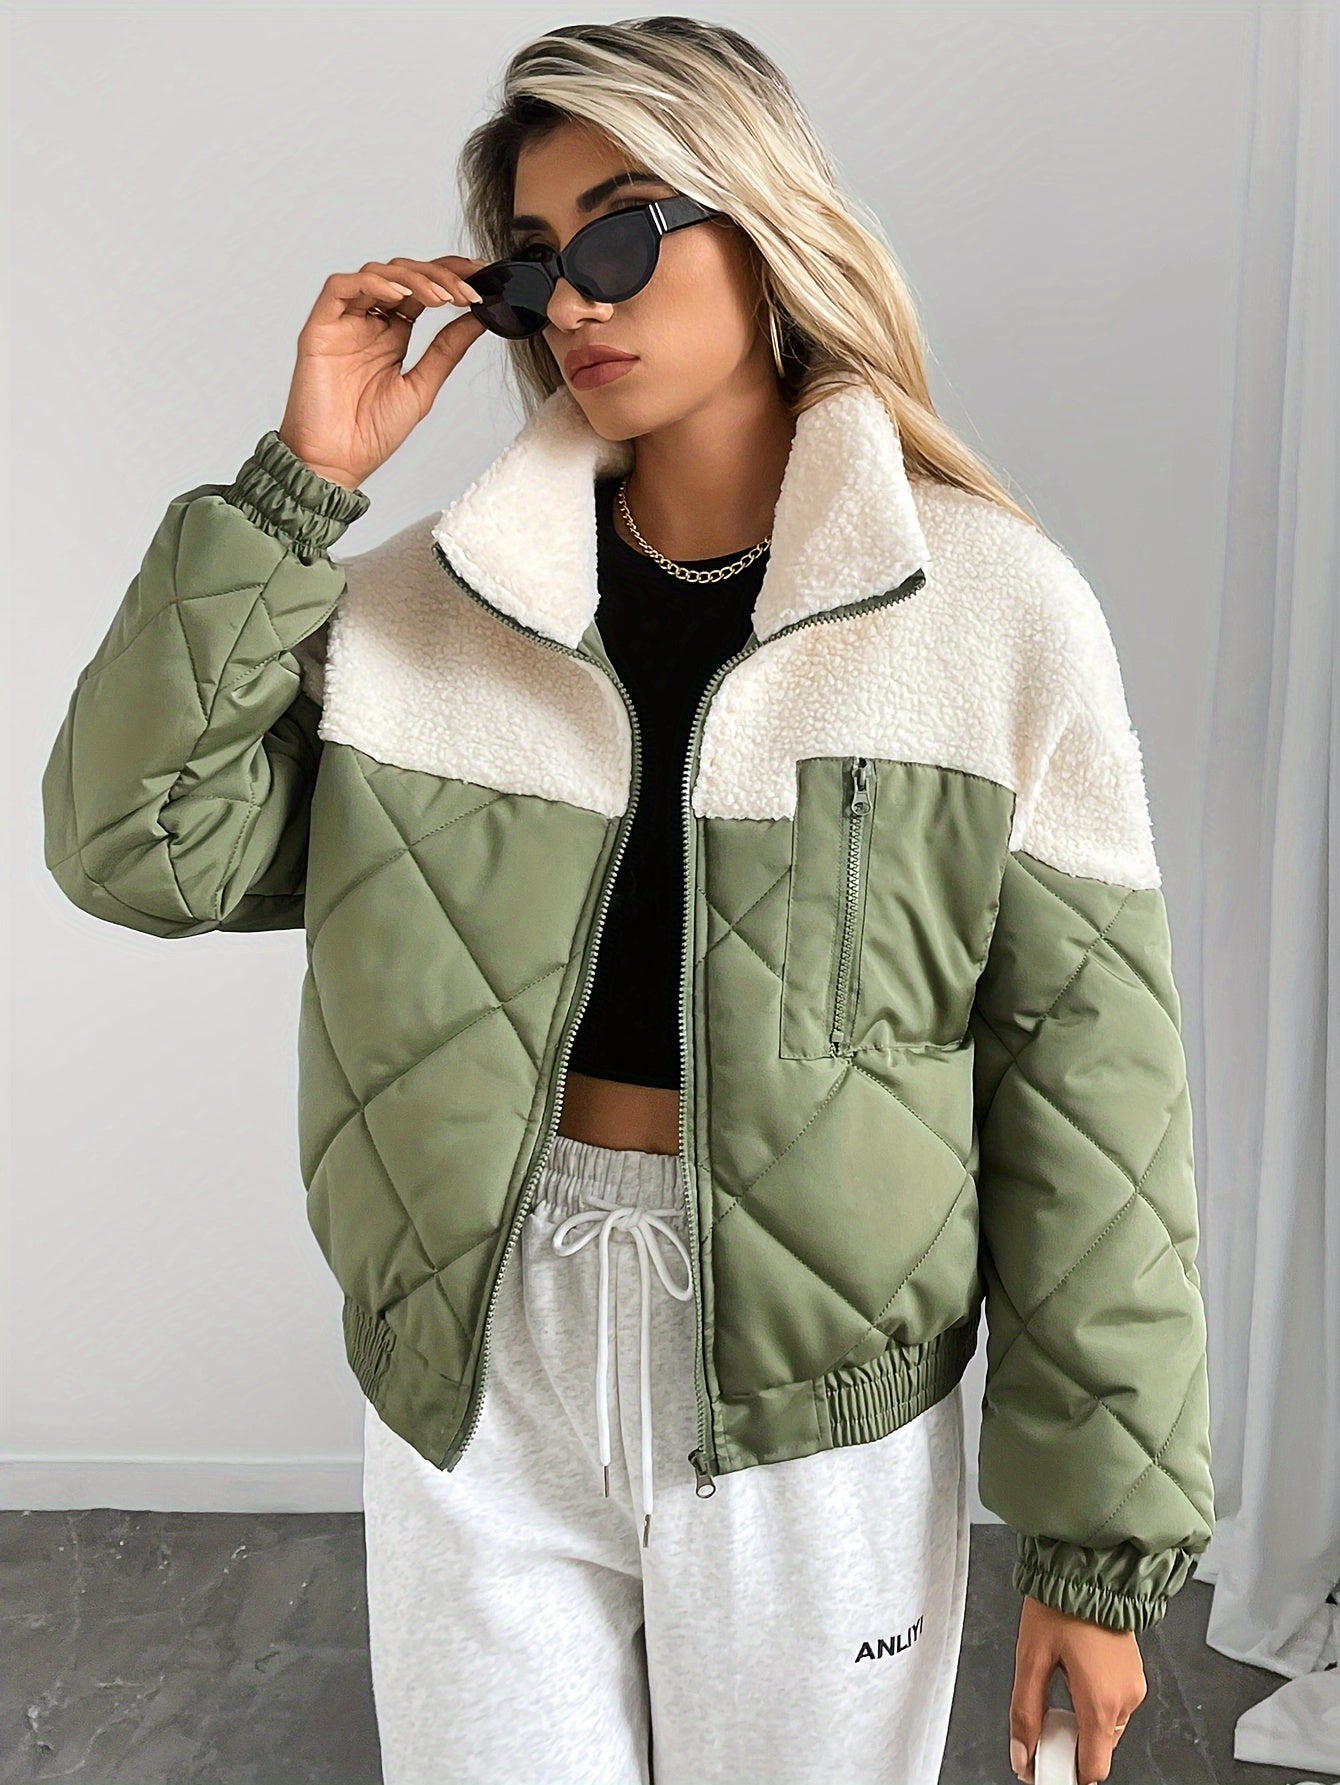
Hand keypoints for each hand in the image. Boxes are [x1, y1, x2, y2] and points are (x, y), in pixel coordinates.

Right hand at [278, 254, 492, 489]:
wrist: (337, 463)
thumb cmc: (372, 433)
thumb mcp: (422, 387)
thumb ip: (447, 349)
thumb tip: (479, 317)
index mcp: (393, 334)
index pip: (423, 290)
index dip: (451, 276)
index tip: (483, 277)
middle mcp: (369, 322)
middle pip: (404, 274)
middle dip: (440, 274)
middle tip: (469, 289)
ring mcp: (344, 322)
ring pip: (377, 273)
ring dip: (413, 278)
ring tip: (443, 297)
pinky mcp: (320, 327)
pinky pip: (340, 287)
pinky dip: (373, 282)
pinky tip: (401, 294)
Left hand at [1009, 1595, 1145, 1782]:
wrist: (1087, 1568)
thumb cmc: (1060, 1606)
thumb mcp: (1030, 1659)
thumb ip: (1025, 1712)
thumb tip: (1021, 1752)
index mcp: (1101, 1702)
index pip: (1093, 1767)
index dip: (1068, 1772)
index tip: (1046, 1765)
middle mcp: (1125, 1699)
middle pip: (1099, 1747)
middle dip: (1072, 1742)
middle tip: (1045, 1720)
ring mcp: (1133, 1686)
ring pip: (1106, 1726)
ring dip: (1083, 1721)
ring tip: (1058, 1687)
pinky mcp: (1133, 1673)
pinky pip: (1114, 1704)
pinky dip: (1094, 1703)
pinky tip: (1074, 1676)